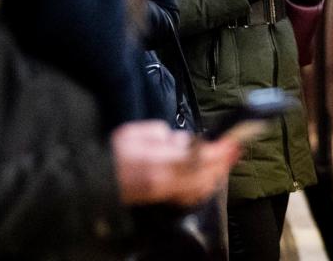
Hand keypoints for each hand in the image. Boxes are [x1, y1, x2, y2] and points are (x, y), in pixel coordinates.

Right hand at [111, 121, 240, 206]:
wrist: (97, 177)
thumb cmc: (115, 151)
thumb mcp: (137, 132)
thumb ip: (163, 134)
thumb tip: (184, 140)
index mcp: (156, 161)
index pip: (197, 158)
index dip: (218, 151)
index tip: (232, 142)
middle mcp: (163, 181)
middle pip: (203, 175)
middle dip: (222, 162)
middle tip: (235, 149)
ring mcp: (163, 194)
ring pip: (200, 188)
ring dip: (217, 174)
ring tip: (226, 160)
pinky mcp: (162, 200)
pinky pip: (191, 196)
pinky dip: (205, 186)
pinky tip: (210, 177)